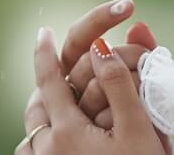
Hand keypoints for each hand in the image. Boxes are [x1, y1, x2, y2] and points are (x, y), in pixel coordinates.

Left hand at [17, 24, 167, 154]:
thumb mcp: (137, 129)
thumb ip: (119, 85)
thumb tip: (101, 48)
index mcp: (66, 131)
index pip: (48, 79)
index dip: (44, 52)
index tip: (42, 31)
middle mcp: (47, 150)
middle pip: (37, 106)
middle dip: (47, 86)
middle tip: (62, 72)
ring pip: (36, 133)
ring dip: (47, 115)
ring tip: (66, 107)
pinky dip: (48, 141)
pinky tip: (66, 142)